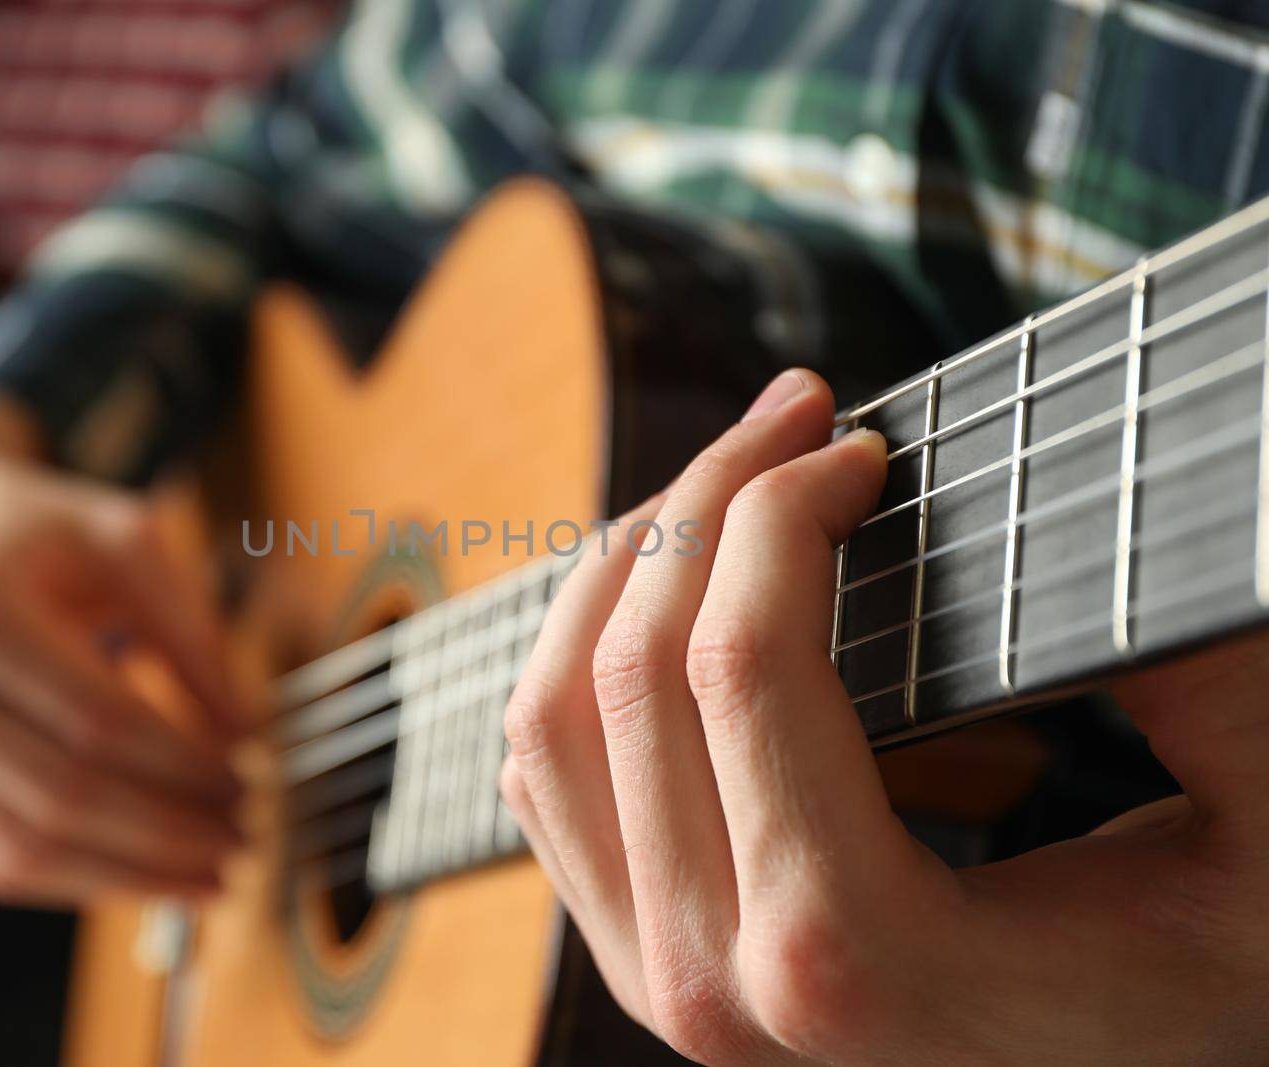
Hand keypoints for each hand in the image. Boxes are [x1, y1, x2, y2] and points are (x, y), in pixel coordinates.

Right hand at [0, 388, 244, 906]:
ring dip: (132, 876)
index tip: (254, 779)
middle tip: (247, 840)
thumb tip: (250, 737)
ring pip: (26, 851)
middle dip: (170, 832)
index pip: (99, 721)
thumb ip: (193, 632)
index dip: (185, 763)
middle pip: (63, 797)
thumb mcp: (121, 541)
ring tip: (212, 874)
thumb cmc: (28, 531)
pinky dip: (78, 882)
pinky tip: (144, 876)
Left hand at [500, 369, 1268, 1063]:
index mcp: (856, 957)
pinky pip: (543, 772)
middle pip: (634, 669)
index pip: (744, 670)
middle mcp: (722, 983)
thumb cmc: (1183, 981)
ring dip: (625, 562)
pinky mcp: (632, 951)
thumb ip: (1212, 695)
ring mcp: (658, 976)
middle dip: (707, 499)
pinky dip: (580, 650)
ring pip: (554, 712)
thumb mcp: (1259, 849)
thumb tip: (1111, 512)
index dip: (781, 514)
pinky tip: (666, 588)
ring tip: (723, 484)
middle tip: (796, 413)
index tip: (859, 445)